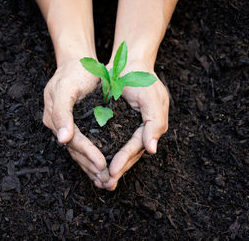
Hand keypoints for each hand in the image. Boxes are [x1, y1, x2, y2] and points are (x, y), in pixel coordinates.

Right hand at [42, 60, 109, 183]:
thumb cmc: (73, 73)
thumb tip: (62, 139)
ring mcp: (67, 127)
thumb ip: (62, 112)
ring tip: (106, 181)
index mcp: (54, 118)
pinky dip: (91, 158)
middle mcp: (59, 126)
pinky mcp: (76, 126)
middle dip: (91, 166)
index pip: (73, 141)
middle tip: (107, 181)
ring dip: (91, 167)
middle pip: (75, 151)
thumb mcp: (66, 87)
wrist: (76, 64)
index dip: (87, 153)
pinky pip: (83, 146)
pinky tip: (100, 168)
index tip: (102, 165)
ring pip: (79, 152)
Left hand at [102, 61, 168, 190]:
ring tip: (99, 181)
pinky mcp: (114, 123)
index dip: (124, 160)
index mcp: (150, 127)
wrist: (128, 63)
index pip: (136, 147)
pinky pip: (109, 140)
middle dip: (117, 169)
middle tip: (104, 184)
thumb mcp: (152, 98)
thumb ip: (154, 124)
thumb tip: (152, 150)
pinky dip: (102, 152)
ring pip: (118, 150)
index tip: (111, 172)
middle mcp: (138, 130)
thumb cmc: (143, 79)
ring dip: (109, 166)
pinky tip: (94, 162)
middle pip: (128, 154)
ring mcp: (126, 127)